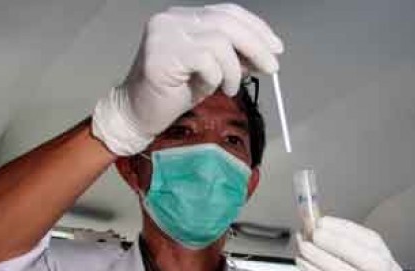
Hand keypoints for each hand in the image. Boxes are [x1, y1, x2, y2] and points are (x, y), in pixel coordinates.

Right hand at [92, 4, 282, 154]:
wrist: (139, 113)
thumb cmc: (173, 93)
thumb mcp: (212, 71)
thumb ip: (233, 58)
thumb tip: (264, 55)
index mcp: (184, 17)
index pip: (227, 12)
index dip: (256, 27)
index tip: (276, 47)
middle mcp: (172, 19)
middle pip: (227, 22)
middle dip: (257, 45)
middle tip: (272, 67)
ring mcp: (165, 34)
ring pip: (220, 41)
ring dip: (235, 69)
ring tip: (231, 88)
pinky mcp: (163, 54)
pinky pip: (207, 60)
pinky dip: (218, 76)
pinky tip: (213, 89)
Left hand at [295, 216, 407, 270]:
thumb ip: (333, 252)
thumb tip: (311, 224)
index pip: (373, 243)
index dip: (347, 230)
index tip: (323, 221)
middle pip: (368, 259)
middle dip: (338, 243)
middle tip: (313, 233)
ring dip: (322, 258)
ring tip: (303, 247)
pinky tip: (304, 265)